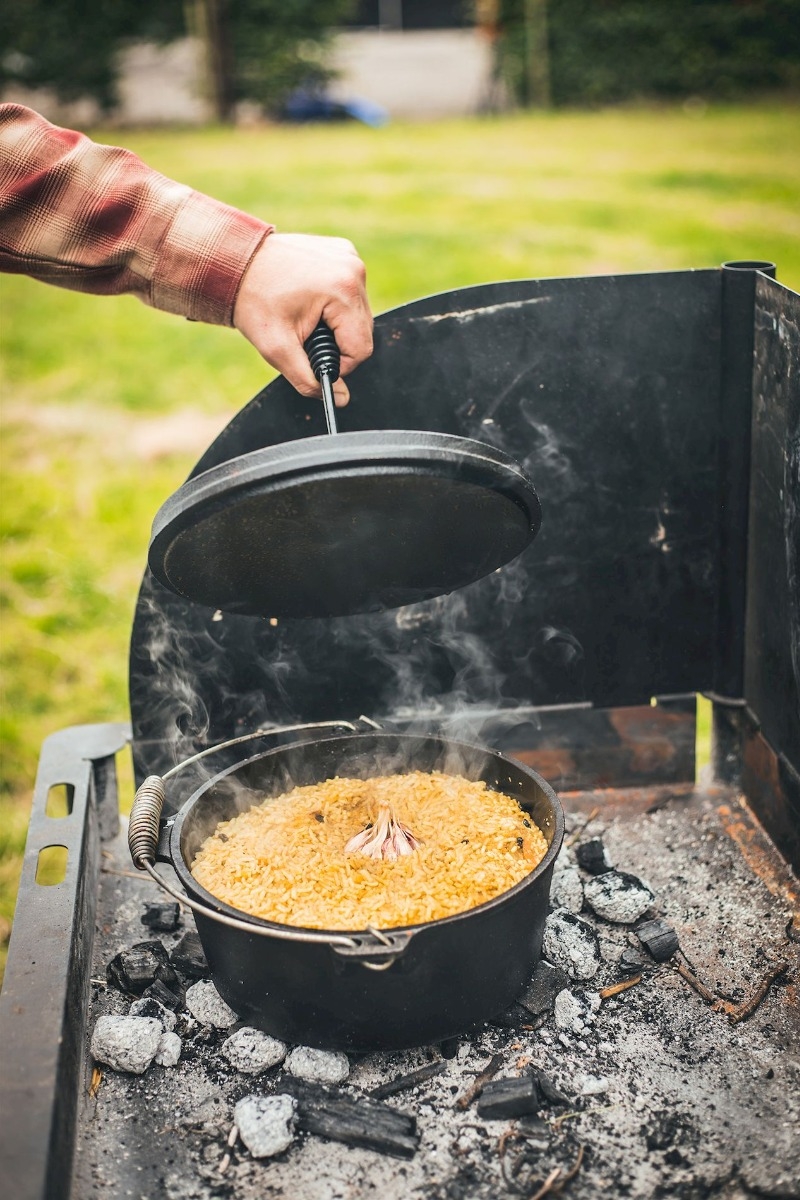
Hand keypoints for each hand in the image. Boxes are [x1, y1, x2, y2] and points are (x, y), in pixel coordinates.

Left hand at [233, 232, 372, 404]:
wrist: (235, 263)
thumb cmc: (253, 300)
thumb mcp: (277, 349)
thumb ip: (310, 380)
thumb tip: (340, 399)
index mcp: (343, 290)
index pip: (361, 349)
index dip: (338, 363)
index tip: (311, 356)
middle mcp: (353, 269)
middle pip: (362, 330)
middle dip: (335, 341)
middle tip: (304, 335)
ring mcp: (349, 257)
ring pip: (358, 312)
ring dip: (336, 323)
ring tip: (304, 315)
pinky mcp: (343, 252)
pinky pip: (350, 291)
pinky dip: (333, 302)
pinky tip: (309, 298)